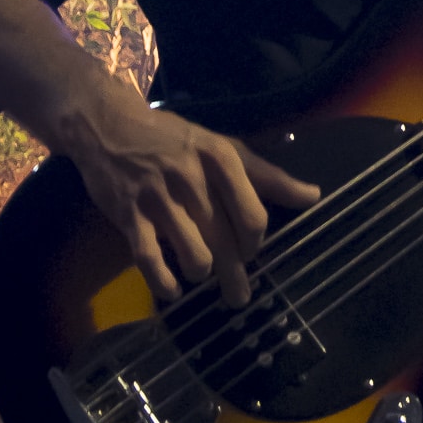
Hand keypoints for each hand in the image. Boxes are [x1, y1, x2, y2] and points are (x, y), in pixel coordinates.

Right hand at [70, 87, 319, 307]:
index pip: (254, 216)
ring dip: (200, 273)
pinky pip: (149, 260)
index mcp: (221, 159)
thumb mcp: (223, 148)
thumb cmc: (174, 139)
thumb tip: (313, 197)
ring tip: (200, 275)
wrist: (109, 126)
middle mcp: (192, 179)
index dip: (256, 243)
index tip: (251, 250)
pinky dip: (163, 282)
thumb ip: (267, 176)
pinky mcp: (128, 215)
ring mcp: (159, 198)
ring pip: (193, 255)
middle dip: (235, 276)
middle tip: (240, 296)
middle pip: (226, 241)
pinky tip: (172, 290)